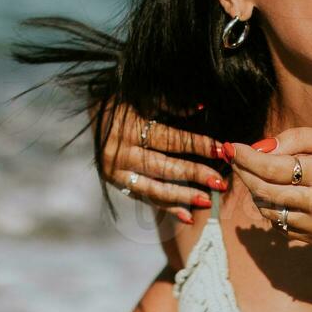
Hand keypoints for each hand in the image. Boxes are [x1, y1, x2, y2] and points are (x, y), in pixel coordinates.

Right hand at [94, 101, 227, 223]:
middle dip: (195, 174)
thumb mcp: (140, 96)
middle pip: (164, 167)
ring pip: (155, 188)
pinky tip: (187, 215)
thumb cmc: (120, 102)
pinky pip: (145, 197)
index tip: (221, 150)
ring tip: (206, 201)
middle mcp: (119, 153)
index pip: (170, 139)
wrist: (90, 117)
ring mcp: (116, 173)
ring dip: (182, 196)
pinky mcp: (116, 184)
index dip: (197, 144)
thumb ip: (169, 104)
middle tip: (219, 182)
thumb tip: (200, 107)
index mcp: (127, 128)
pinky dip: (167, 206)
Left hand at [226, 128, 311, 244]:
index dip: (247, 158)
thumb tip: (261, 148)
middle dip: (245, 174)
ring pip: (271, 212)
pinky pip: (283, 227)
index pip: (273, 168)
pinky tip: (275, 194)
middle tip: (236, 160)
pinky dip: (272, 210)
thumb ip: (296, 139)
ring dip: (256, 193)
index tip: (231, 147)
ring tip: (257, 175)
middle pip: (266, 192)